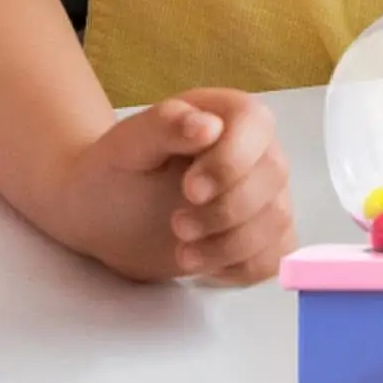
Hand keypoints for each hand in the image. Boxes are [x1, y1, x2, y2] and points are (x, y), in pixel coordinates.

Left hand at [63, 90, 295, 284]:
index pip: (254, 125)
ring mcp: (265, 195)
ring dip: (230, 245)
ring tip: (183, 253)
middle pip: (272, 176)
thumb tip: (209, 125)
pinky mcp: (262, 236)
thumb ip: (165, 126)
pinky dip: (242, 268)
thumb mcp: (127, 145)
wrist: (107, 214)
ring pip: (276, 221)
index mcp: (227, 114)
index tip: (190, 191)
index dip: (230, 161)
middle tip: (177, 226)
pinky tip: (205, 265)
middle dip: (226, 210)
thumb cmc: (116, 172)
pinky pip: (275, 256)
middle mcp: (256, 150)